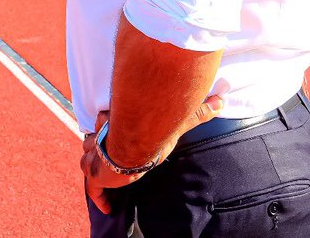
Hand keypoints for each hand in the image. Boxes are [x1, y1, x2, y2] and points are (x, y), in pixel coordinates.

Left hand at [81, 96, 222, 213]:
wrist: (133, 143)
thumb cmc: (151, 131)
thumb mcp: (174, 123)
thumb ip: (196, 114)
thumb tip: (220, 101)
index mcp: (113, 125)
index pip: (105, 127)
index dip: (106, 132)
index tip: (111, 139)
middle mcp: (98, 138)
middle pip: (92, 145)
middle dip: (97, 150)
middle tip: (108, 160)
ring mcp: (93, 157)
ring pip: (89, 162)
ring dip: (95, 169)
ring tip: (107, 178)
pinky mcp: (93, 175)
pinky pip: (92, 189)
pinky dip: (98, 198)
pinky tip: (106, 208)